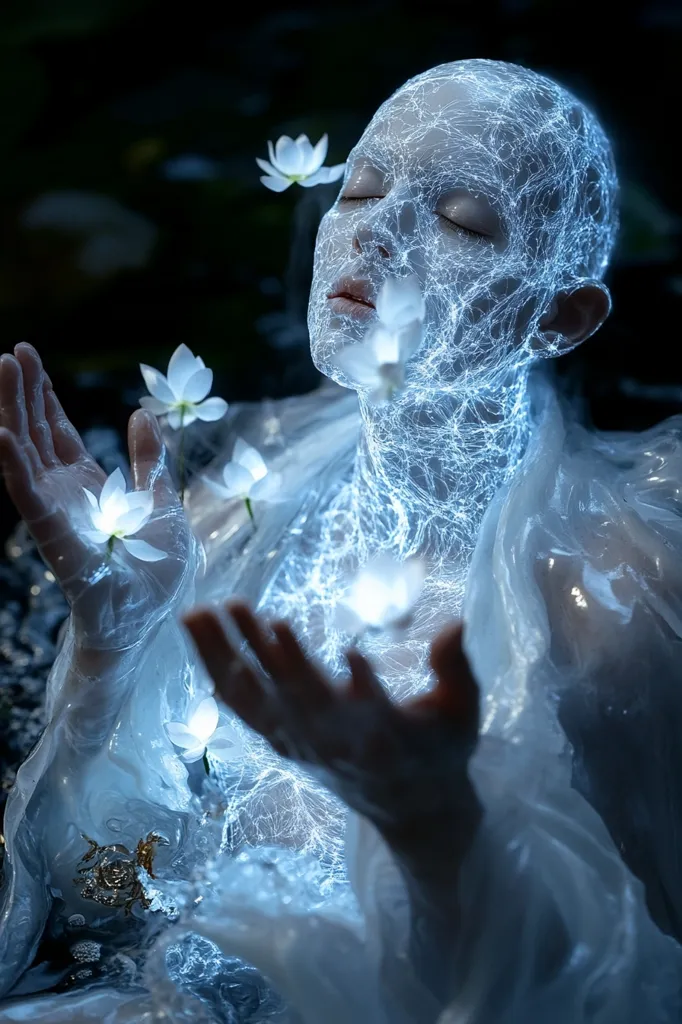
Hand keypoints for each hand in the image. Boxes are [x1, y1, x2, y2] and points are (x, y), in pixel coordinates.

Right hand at [0, 344, 194, 650]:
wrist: (152, 617)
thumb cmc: (155, 567)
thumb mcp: (161, 498)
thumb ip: (148, 458)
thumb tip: (141, 414)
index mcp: (88, 484)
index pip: (58, 432)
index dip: (45, 396)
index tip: (30, 357)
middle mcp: (64, 494)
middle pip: (38, 433)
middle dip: (25, 392)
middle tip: (13, 351)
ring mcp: (55, 513)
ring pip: (25, 453)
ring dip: (13, 412)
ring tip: (3, 370)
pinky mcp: (54, 536)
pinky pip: (28, 496)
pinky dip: (14, 464)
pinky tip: (3, 432)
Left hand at [183, 602, 481, 861]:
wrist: (412, 808)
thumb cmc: (440, 749)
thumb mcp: (462, 714)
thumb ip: (456, 669)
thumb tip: (455, 624)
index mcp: (382, 736)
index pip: (352, 705)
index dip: (317, 668)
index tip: (308, 638)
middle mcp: (332, 743)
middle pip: (289, 696)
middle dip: (261, 652)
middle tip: (236, 605)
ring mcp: (300, 745)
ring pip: (253, 700)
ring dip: (222, 657)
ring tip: (197, 612)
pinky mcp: (283, 743)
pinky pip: (242, 707)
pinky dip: (217, 672)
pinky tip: (199, 636)